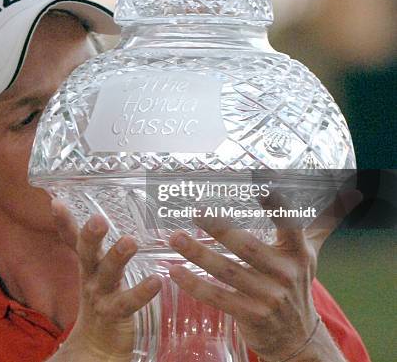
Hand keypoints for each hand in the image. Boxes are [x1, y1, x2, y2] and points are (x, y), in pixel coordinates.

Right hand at [49, 200, 161, 361]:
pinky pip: (127, 302)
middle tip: (98, 220)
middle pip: (87, 252)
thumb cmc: (103, 300)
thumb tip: (107, 223)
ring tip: (129, 242)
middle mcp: (90, 277)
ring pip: (107, 274)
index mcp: (87, 265)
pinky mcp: (115, 314)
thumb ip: (103, 250)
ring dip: (116, 257)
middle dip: (90, 235)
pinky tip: (156, 281)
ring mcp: (101, 296)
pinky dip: (141, 293)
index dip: (65, 222)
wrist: (98, 346)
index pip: (73, 240)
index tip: (56, 202)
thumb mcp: (100, 272)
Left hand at [167, 189, 362, 361]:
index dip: (278, 207)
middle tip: (196, 211)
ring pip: (227, 271)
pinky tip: (173, 270)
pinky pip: (216, 297)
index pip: (290, 226)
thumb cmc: (296, 283)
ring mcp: (266, 297)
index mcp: (297, 253)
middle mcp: (283, 274)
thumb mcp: (310, 251)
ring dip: (197, 254)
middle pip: (247, 247)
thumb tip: (351, 193)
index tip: (263, 187)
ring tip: (174, 237)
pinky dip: (193, 284)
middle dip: (220, 228)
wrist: (297, 337)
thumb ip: (323, 221)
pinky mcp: (249, 315)